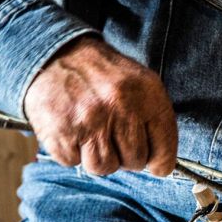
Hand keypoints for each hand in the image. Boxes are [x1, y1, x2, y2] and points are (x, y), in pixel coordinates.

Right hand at [24, 36, 177, 175]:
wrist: (56, 54)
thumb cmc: (104, 76)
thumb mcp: (142, 84)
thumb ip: (156, 121)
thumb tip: (161, 164)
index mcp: (146, 95)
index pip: (164, 147)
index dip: (161, 162)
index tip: (157, 166)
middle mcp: (119, 107)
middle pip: (134, 161)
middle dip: (126, 156)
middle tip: (114, 137)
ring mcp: (88, 121)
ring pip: (103, 167)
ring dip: (98, 156)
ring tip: (93, 133)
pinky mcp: (60, 132)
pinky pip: (72, 162)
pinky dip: (72, 152)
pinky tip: (73, 131)